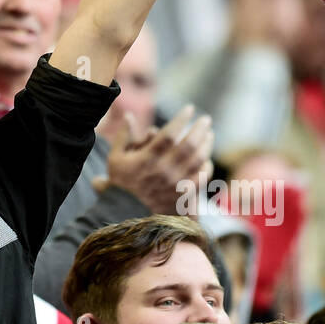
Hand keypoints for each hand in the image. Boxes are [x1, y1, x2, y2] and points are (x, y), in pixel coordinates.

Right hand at [98, 105, 213, 213]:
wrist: (125, 214)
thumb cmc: (120, 184)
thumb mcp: (116, 158)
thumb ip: (124, 136)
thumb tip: (129, 115)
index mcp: (147, 159)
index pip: (170, 133)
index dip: (182, 119)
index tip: (190, 108)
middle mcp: (164, 170)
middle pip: (189, 144)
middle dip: (200, 128)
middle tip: (205, 120)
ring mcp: (175, 184)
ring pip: (198, 160)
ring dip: (206, 145)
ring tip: (209, 135)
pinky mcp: (182, 196)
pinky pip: (201, 178)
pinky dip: (206, 166)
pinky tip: (206, 159)